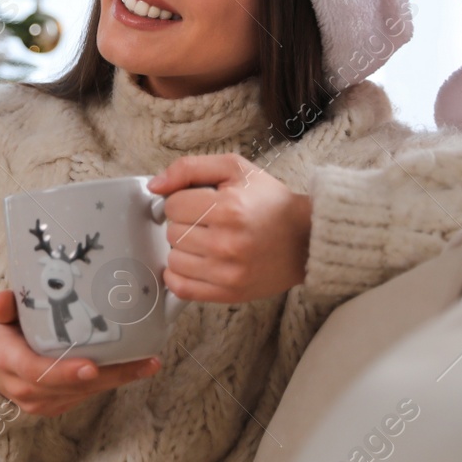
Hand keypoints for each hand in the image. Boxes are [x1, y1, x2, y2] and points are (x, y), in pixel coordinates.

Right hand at [0, 290, 158, 416]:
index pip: (37, 372)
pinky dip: (111, 380)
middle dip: (109, 375)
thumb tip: (3, 298)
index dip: (65, 372)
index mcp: (10, 363)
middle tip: (142, 362)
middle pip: (72, 385)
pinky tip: (136, 368)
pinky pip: (87, 394)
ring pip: (85, 392)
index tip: (91, 367)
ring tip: (148, 363)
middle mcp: (27, 389)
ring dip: (118, 379)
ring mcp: (44, 401)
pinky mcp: (58, 404)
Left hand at [146, 153, 312, 303]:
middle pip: (171, 232)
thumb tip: (155, 185)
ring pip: (173, 259)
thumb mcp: (234, 168)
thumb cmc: (270, 201)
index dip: (181, 200)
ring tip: (205, 240)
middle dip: (184, 223)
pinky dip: (179, 276)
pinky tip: (193, 263)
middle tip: (206, 221)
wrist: (306, 238)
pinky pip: (181, 288)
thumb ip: (189, 168)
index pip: (172, 205)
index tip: (198, 202)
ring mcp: (227, 272)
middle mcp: (226, 242)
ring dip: (183, 249)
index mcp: (227, 208)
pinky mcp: (228, 292)